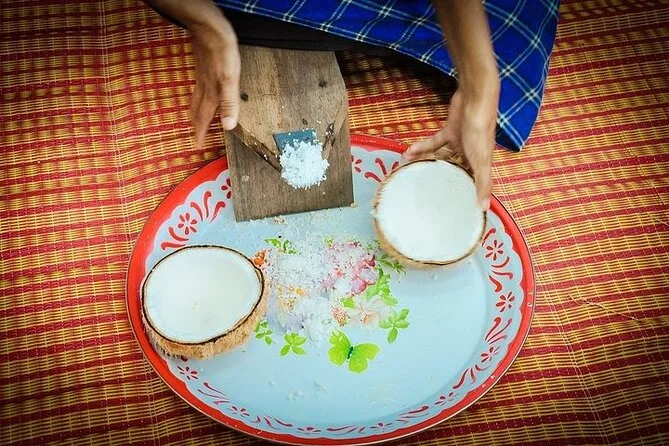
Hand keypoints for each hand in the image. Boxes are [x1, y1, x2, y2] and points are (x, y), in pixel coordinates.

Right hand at [190, 13, 240, 147]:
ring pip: (196, 99)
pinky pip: (198, 88)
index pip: (205, 118)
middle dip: (197, 125)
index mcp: (211, 93)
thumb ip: (230, 103)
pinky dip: (198, 97)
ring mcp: (201, 77)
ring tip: (196, 120)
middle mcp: (204, 87)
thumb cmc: (221, 52)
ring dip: (196, 112)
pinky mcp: (202, 67)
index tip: (197, 146)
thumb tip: (228, 126)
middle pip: (198, 111)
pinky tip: (201, 92)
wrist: (208, 28)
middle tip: (195, 136)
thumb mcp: (231, 79)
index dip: (201, 132)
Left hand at [403, 85, 497, 209]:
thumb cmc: (481, 129)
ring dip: (425, 163)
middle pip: (453, 171)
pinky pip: (433, 143)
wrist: (475, 99)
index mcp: (479, 163)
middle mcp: (469, 154)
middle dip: (439, 180)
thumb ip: (483, 183)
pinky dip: (422, 147)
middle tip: (423, 192)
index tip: (448, 206)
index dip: (461, 193)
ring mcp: (459, 142)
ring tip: (409, 172)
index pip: (471, 183)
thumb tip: (483, 208)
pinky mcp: (449, 130)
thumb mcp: (482, 160)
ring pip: (440, 157)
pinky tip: (409, 153)